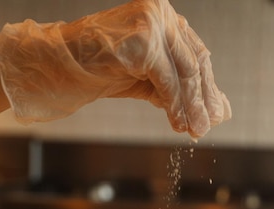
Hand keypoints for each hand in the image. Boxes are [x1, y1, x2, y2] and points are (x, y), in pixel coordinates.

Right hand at [0, 0, 230, 137]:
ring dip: (192, 107)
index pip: (195, 54)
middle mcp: (161, 13)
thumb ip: (176, 88)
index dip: (207, 87)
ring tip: (196, 131)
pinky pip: (167, 81)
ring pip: (185, 72)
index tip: (215, 113)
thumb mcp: (146, 79)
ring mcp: (152, 23)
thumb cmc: (97, 70)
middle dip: (203, 99)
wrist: (58, 67)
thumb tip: (213, 110)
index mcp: (163, 17)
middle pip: (195, 62)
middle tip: (207, 126)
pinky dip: (175, 106)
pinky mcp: (142, 41)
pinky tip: (178, 124)